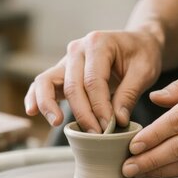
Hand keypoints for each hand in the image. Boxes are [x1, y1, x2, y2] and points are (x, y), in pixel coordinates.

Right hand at [24, 30, 162, 132]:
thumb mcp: (144, 71)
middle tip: (96, 134)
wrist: (136, 44)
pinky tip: (32, 111)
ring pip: (47, 82)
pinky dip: (35, 97)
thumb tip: (116, 121)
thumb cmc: (141, 55)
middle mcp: (77, 49)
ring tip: (57, 122)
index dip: (100, 107)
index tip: (109, 127)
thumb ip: (130, 94)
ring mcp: (66, 60)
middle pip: (72, 86)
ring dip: (49, 105)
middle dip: (83, 114)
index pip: (93, 81)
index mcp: (98, 43)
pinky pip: (42, 84)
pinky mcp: (61, 72)